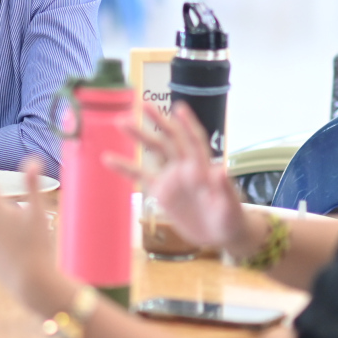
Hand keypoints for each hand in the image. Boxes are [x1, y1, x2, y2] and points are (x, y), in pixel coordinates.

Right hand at [108, 104, 252, 255]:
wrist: (219, 234)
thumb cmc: (230, 218)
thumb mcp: (229, 207)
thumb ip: (224, 189)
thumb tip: (220, 170)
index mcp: (203, 167)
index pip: (194, 141)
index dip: (187, 124)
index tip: (178, 107)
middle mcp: (186, 166)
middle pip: (170, 139)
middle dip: (157, 121)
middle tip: (141, 104)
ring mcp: (172, 177)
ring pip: (154, 151)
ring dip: (139, 136)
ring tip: (120, 121)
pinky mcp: (161, 190)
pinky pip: (141, 176)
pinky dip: (125, 168)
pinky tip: (107, 159)